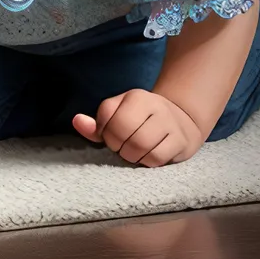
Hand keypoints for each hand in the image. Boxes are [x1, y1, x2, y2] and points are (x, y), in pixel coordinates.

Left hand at [73, 89, 206, 166]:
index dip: (103, 130)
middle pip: (122, 131)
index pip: (107, 114)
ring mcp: (170, 123)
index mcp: (135, 96)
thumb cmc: (142, 120)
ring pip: (139, 146)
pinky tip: (148, 156)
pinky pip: (156, 158)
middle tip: (121, 147)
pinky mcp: (182, 141)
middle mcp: (154, 106)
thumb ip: (97, 123)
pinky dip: (147, 162)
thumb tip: (76, 121)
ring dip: (131, 156)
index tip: (110, 135)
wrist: (183, 119)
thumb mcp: (120, 115)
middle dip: (116, 145)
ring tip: (134, 152)